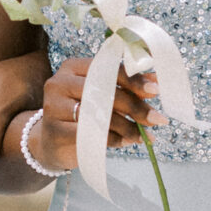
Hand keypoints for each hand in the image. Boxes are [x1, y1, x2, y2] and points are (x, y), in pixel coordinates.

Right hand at [24, 55, 158, 174]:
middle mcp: (60, 82)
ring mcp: (53, 105)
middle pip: (104, 91)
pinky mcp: (53, 129)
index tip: (157, 90)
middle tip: (157, 119)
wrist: (53, 142)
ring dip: (127, 126)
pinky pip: (90, 134)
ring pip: (98, 114)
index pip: (108, 69)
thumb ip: (127, 87)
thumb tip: (158, 81)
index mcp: (74, 67)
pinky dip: (112, 139)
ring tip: (145, 136)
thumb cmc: (84, 114)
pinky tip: (126, 142)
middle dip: (135, 106)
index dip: (134, 80)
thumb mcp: (103, 96)